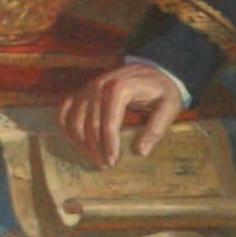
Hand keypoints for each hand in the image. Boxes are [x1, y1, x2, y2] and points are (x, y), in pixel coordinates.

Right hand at [61, 62, 185, 168]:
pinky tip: (78, 145)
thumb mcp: (170, 107)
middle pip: (89, 123)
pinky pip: (65, 112)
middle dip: (96, 148)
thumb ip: (157, 128)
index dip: (109, 143)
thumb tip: (140, 152)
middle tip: (106, 166)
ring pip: (74, 120)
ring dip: (82, 144)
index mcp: (121, 87)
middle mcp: (99, 85)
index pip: (109, 120)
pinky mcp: (82, 92)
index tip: (113, 161)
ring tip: (95, 159)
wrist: (153, 70)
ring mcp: (87, 87)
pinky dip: (68, 130)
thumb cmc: (161, 90)